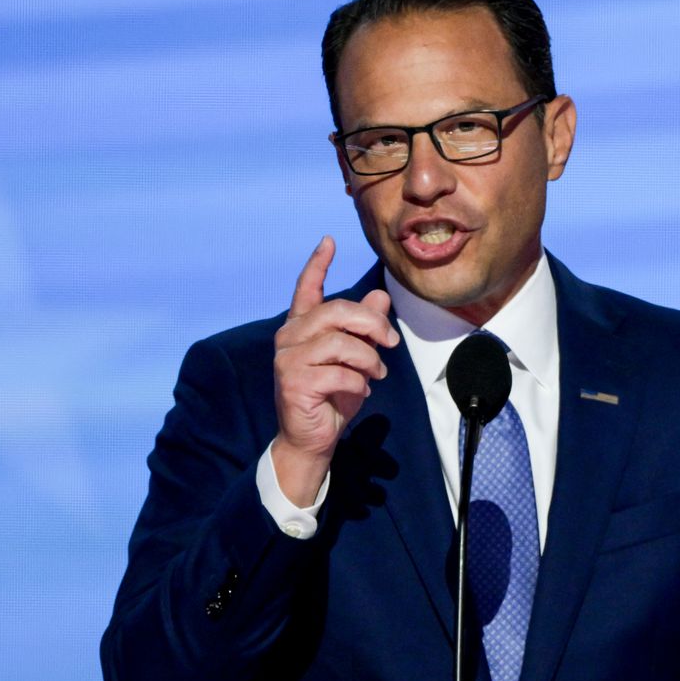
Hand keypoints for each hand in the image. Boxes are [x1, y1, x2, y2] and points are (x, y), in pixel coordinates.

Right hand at [271, 236, 398, 505]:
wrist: (311, 439)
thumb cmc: (331, 396)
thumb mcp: (354, 359)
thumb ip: (363, 328)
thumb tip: (380, 297)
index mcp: (301, 327)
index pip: (306, 288)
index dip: (317, 264)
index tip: (328, 241)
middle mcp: (289, 337)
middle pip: (337, 311)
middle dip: (372, 325)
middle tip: (391, 343)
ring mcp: (288, 359)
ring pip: (341, 343)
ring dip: (368, 360)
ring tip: (375, 374)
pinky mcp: (294, 382)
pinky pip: (340, 373)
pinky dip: (359, 383)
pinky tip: (361, 391)